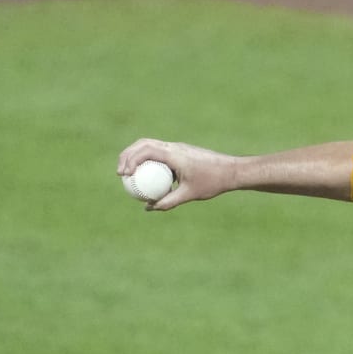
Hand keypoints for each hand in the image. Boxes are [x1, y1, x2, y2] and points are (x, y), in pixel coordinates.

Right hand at [117, 138, 237, 210]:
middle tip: (120, 173)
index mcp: (174, 154)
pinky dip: (149, 160)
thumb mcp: (189, 194)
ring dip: (137, 156)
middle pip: (143, 144)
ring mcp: (177, 147)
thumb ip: (168, 202)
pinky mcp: (180, 151)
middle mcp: (174, 147)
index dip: (130, 160)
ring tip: (129, 173)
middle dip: (127, 155)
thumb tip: (149, 208)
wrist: (232, 170)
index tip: (124, 175)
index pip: (145, 150)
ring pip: (150, 146)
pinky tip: (148, 177)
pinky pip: (160, 153)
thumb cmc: (213, 182)